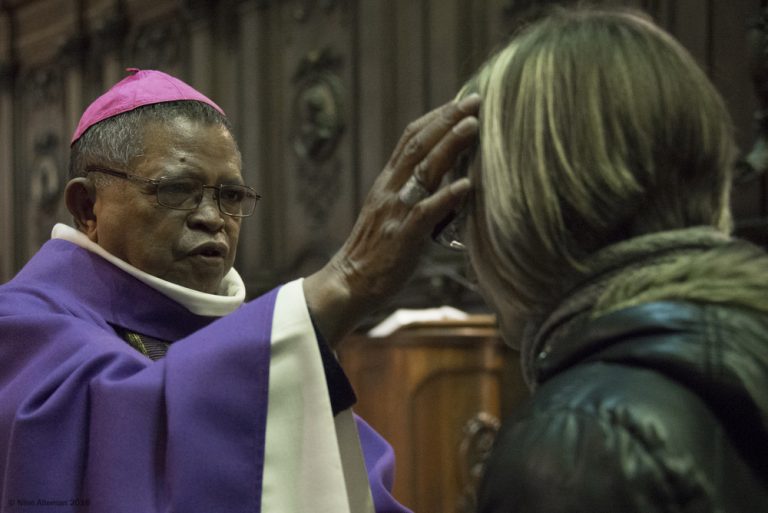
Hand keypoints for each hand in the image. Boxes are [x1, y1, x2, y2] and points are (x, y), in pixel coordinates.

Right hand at [304, 94, 480, 344]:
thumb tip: (443, 178)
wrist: (349, 282)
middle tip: (474, 100)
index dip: (436, 117)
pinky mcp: (403, 235)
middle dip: (447, 119)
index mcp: (387, 183)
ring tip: (474, 126)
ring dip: (450, 146)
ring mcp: (396, 211)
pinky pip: (426, 212)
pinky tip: (467, 185)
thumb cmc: (375, 251)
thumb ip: (410, 192)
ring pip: (424, 170)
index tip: (460, 102)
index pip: (410, 139)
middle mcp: (390, 190)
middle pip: (418, 145)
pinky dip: (447, 197)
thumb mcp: (389, 212)